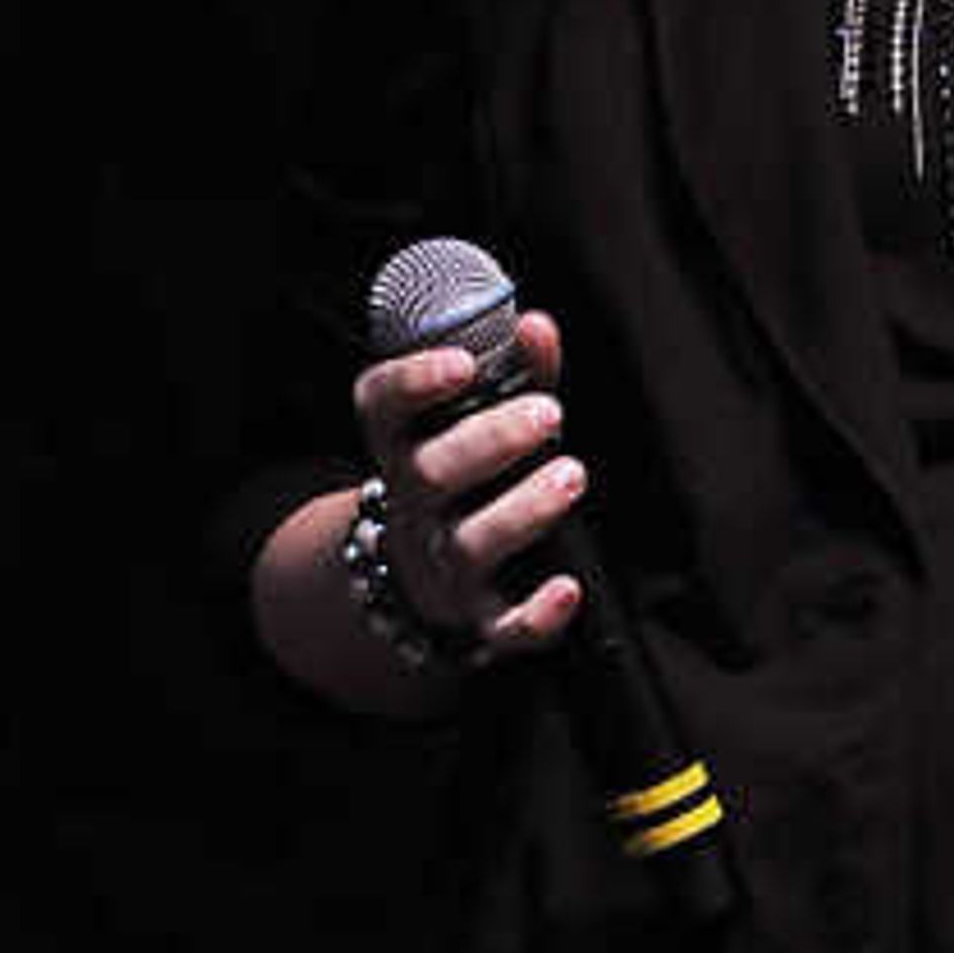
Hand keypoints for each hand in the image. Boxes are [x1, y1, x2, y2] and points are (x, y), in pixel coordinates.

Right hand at [353, 308, 584, 663]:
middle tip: (548, 414)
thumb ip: (514, 372)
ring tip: (571, 474)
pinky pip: (503, 627)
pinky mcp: (480, 617)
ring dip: (522, 509)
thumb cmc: (467, 475)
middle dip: (491, 441)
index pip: (382, 406)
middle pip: (431, 473)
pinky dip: (537, 616)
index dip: (414, 382)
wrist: (422, 576)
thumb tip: (536, 325)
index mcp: (402, 444)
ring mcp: (443, 563)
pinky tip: (568, 590)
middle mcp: (414, 504)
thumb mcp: (478, 419)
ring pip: (469, 545)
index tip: (463, 363)